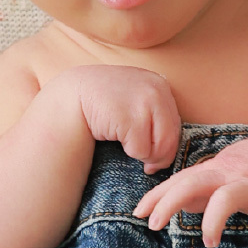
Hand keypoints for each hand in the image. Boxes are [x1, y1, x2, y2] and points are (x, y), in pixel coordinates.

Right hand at [63, 65, 181, 172]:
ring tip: (126, 144)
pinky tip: (115, 138)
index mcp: (160, 84)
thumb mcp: (133, 98)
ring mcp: (145, 103)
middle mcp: (157, 90)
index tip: (153, 155)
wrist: (70, 97)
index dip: (166, 145)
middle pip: (172, 138)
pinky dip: (130, 152)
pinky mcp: (132, 119)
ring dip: (144, 154)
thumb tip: (168, 153)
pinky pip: (141, 150)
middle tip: (143, 162)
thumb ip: (154, 114)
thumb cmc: (102, 103)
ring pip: (159, 147)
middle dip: (158, 156)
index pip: (176, 124)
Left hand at [133, 125, 247, 247]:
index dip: (157, 196)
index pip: (179, 180)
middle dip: (169, 203)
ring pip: (226, 199)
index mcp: (215, 170)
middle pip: (193, 183)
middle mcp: (230, 175)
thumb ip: (200, 187)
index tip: (137, 213)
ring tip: (209, 243)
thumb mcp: (224, 170)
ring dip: (213, 222)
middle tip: (154, 226)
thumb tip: (174, 204)